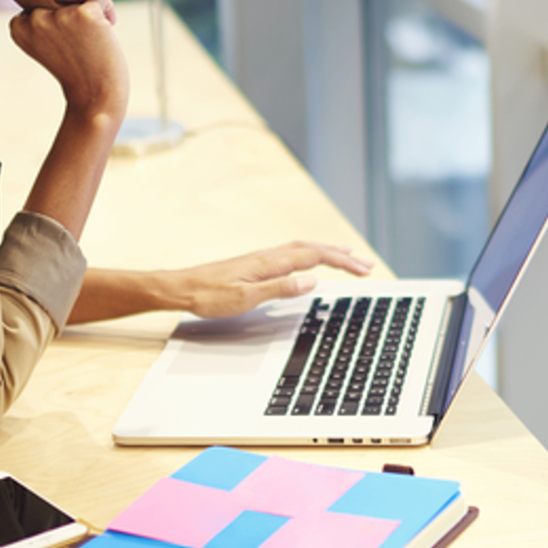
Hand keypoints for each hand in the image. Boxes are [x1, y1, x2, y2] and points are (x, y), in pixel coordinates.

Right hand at [10, 0, 128, 121]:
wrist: (95, 97)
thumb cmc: (74, 68)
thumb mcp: (45, 41)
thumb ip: (40, 16)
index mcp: (18, 24)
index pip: (42, 1)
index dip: (59, 19)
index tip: (63, 42)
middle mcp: (34, 18)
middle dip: (74, 14)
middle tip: (79, 44)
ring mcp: (59, 15)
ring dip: (92, 15)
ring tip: (90, 42)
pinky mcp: (85, 14)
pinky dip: (107, 13)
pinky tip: (104, 35)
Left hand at [173, 242, 374, 318]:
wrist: (182, 287)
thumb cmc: (209, 295)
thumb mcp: (246, 298)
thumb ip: (281, 288)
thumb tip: (313, 280)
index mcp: (271, 262)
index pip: (315, 257)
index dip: (342, 261)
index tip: (363, 268)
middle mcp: (269, 255)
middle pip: (314, 249)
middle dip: (342, 255)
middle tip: (366, 264)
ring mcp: (263, 258)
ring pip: (304, 249)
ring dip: (328, 252)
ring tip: (348, 255)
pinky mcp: (256, 264)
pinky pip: (293, 253)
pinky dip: (311, 253)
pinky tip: (311, 260)